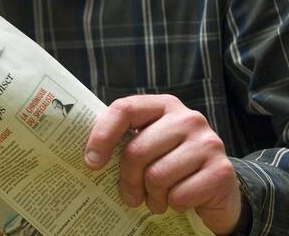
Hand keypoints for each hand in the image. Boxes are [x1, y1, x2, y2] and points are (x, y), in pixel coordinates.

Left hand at [84, 95, 240, 234]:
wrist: (218, 188)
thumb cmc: (171, 164)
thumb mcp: (148, 146)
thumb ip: (124, 141)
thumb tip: (89, 157)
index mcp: (163, 106)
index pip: (124, 109)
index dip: (102, 135)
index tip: (91, 162)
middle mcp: (188, 118)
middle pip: (137, 149)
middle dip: (128, 179)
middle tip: (129, 195)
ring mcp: (208, 143)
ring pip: (157, 175)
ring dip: (152, 196)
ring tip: (156, 199)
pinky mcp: (222, 171)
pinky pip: (180, 194)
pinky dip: (174, 204)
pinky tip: (179, 200)